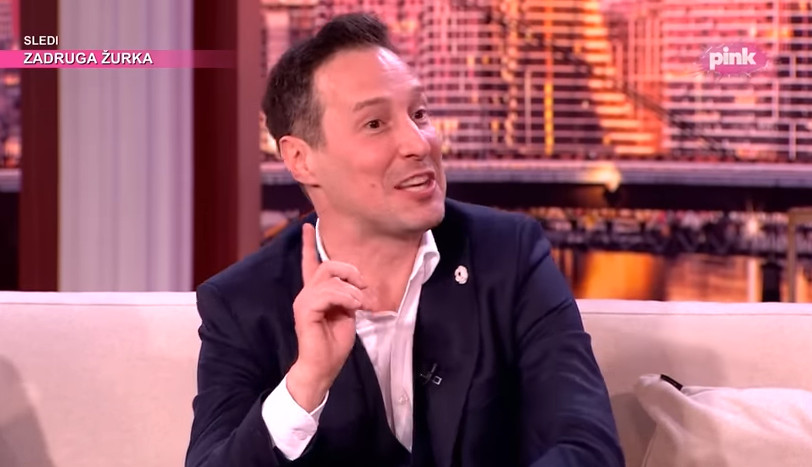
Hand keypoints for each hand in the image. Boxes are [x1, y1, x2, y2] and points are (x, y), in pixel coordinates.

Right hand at [287, 223, 367, 410]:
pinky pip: (328, 293)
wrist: (323, 367)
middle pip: (329, 264)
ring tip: (360, 305)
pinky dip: (345, 298)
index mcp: (316, 293)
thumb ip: (350, 297)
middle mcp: (307, 293)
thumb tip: (360, 288)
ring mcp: (304, 300)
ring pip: (330, 278)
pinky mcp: (305, 309)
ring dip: (352, 290)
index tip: (306, 226)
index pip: (310, 263)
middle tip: (364, 290)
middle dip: (351, 272)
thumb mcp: (348, 315)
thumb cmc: (334, 345)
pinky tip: (353, 309)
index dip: (308, 244)